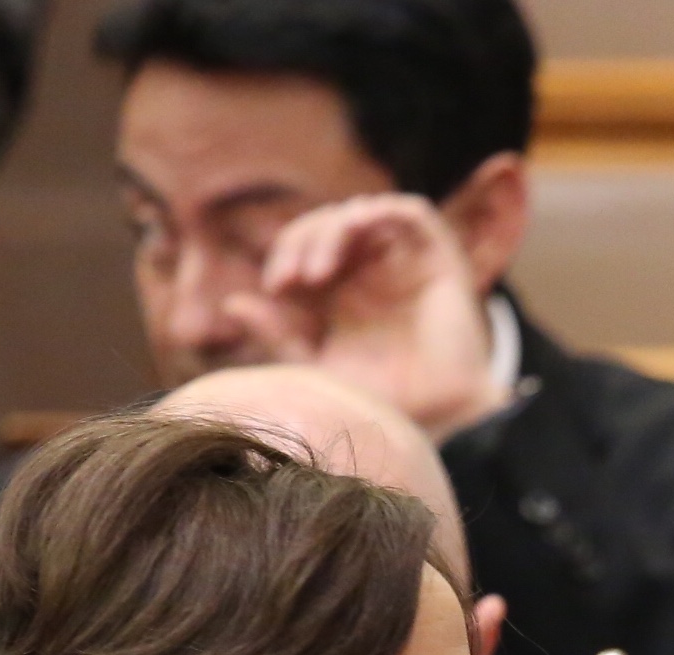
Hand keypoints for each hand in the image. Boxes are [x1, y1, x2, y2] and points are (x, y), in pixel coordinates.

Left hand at [229, 193, 505, 438]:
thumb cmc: (382, 407)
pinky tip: (350, 241)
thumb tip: (232, 303)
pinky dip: (376, 214)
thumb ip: (276, 335)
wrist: (437, 424)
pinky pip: (410, 213)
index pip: (308, 244)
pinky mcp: (441, 261)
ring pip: (363, 213)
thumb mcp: (315, 367)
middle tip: (289, 280)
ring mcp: (408, 265)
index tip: (275, 288)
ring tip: (314, 273)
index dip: (286, 252)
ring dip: (330, 230)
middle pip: (330, 224)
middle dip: (301, 240)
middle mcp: (378, 273)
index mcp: (348, 293)